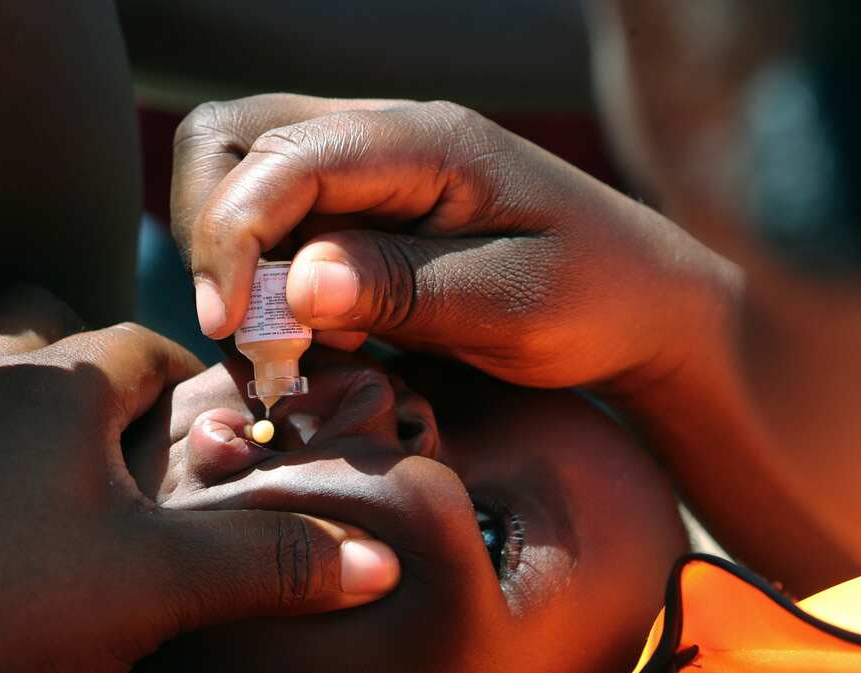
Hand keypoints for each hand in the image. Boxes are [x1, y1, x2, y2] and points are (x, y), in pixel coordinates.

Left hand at [0, 288, 397, 672]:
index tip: (227, 423)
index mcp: (54, 383)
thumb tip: (376, 564)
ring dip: (49, 419)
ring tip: (94, 482)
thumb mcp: (164, 581)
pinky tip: (27, 529)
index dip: (195, 380)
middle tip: (146, 431)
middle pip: (48, 329)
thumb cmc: (19, 602)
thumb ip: (271, 563)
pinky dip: (3, 466)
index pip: (142, 345)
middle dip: (103, 369)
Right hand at [172, 94, 739, 391]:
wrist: (644, 302)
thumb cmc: (595, 300)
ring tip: (281, 350)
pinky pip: (276, 223)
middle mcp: (384, 134)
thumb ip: (401, 289)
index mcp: (425, 140)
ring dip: (235, 262)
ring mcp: (367, 166)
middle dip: (216, 236)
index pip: (284, 155)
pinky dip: (267, 282)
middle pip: (231, 139)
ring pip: (241, 176)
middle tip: (249, 336)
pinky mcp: (362, 207)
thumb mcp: (510, 306)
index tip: (235, 327)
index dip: (234, 234)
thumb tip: (296, 285)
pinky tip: (312, 341)